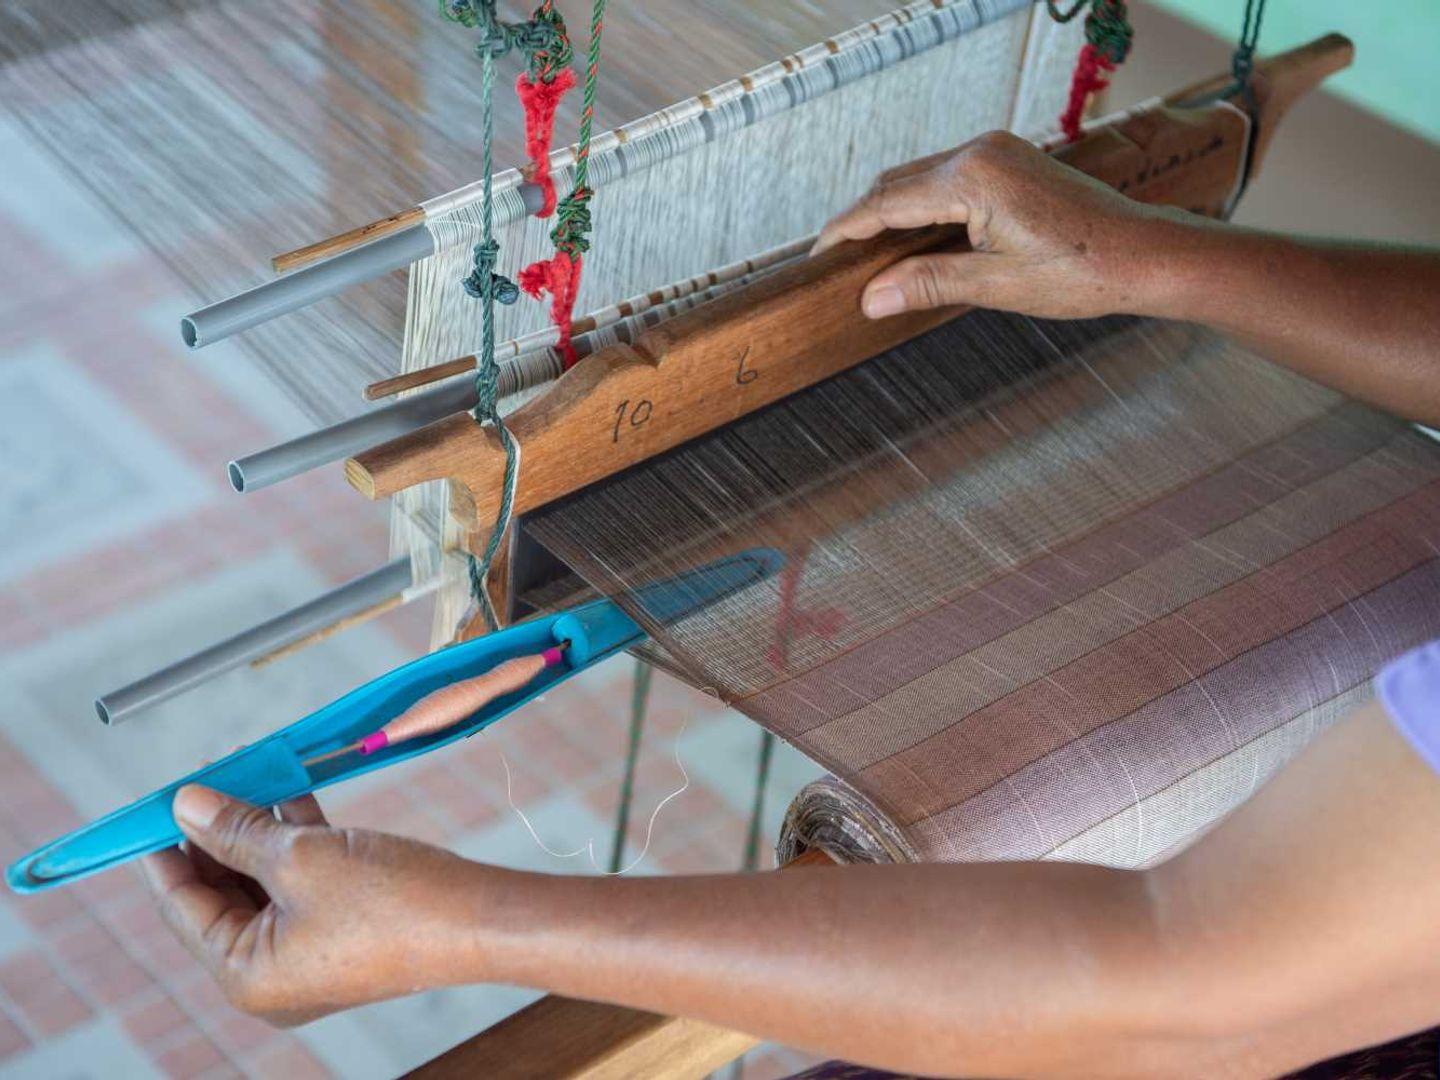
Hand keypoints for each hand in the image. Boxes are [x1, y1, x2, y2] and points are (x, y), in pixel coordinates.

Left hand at [142, 786, 487, 1024]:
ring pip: (263, 880)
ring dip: (258, 827)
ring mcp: (308, 952)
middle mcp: (270, 974)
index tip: (159, 803)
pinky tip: (290, 792)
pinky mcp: (342, 928)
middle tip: (212, 778)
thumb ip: (237, 830)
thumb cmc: (392, 902)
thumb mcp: (301, 856)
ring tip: (250, 772)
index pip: (183, 906)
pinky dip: (294, 839)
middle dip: (217, 832)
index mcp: (245, 974)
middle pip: (222, 892)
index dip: (166, 849)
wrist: (476, 919)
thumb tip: (186, 806)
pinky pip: (301, 881)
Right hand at [813, 130, 1182, 320]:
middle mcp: (980, 151)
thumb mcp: (996, 286)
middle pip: (896, 183)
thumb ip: (928, 284)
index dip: (845, 231)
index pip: (886, 204)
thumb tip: (870, 297)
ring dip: (891, 213)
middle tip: (837, 265)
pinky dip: (921, 204)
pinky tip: (915, 238)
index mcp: (973, 178)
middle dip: (862, 222)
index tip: (816, 257)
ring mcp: (997, 151)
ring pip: (919, 177)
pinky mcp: (1009, 159)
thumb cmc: (1082, 272)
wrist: (1142, 253)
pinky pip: (946, 176)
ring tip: (869, 257)